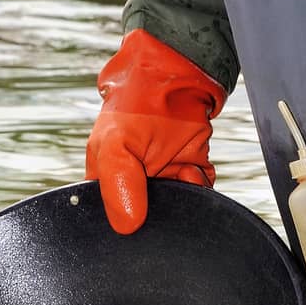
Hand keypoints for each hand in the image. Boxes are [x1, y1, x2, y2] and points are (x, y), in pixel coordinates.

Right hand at [85, 29, 226, 234]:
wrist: (175, 79)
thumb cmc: (134, 106)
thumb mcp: (114, 145)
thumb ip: (117, 184)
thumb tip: (128, 225)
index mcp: (105, 185)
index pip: (111, 222)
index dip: (124, 221)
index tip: (137, 212)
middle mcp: (135, 188)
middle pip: (148, 223)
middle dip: (160, 213)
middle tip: (163, 185)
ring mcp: (164, 183)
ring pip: (178, 212)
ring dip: (184, 197)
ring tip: (179, 170)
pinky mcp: (190, 176)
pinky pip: (199, 197)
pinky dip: (200, 185)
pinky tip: (191, 167)